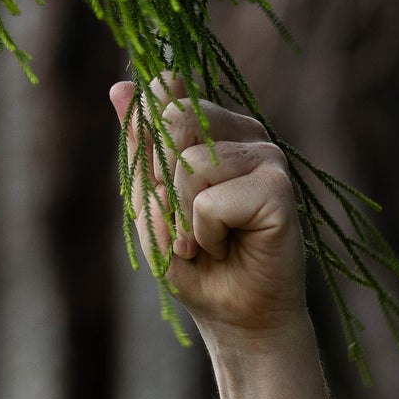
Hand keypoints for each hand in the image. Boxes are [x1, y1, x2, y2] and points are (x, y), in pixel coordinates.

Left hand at [108, 72, 307, 347]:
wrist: (232, 312)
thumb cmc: (192, 259)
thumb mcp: (150, 200)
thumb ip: (139, 145)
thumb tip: (120, 85)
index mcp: (212, 127)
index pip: (166, 94)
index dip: (150, 140)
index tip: (161, 184)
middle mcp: (243, 131)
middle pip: (173, 121)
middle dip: (162, 183)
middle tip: (185, 220)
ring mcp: (266, 155)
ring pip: (189, 166)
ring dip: (184, 217)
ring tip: (207, 238)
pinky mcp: (278, 187)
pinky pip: (210, 201)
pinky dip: (205, 233)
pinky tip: (226, 246)